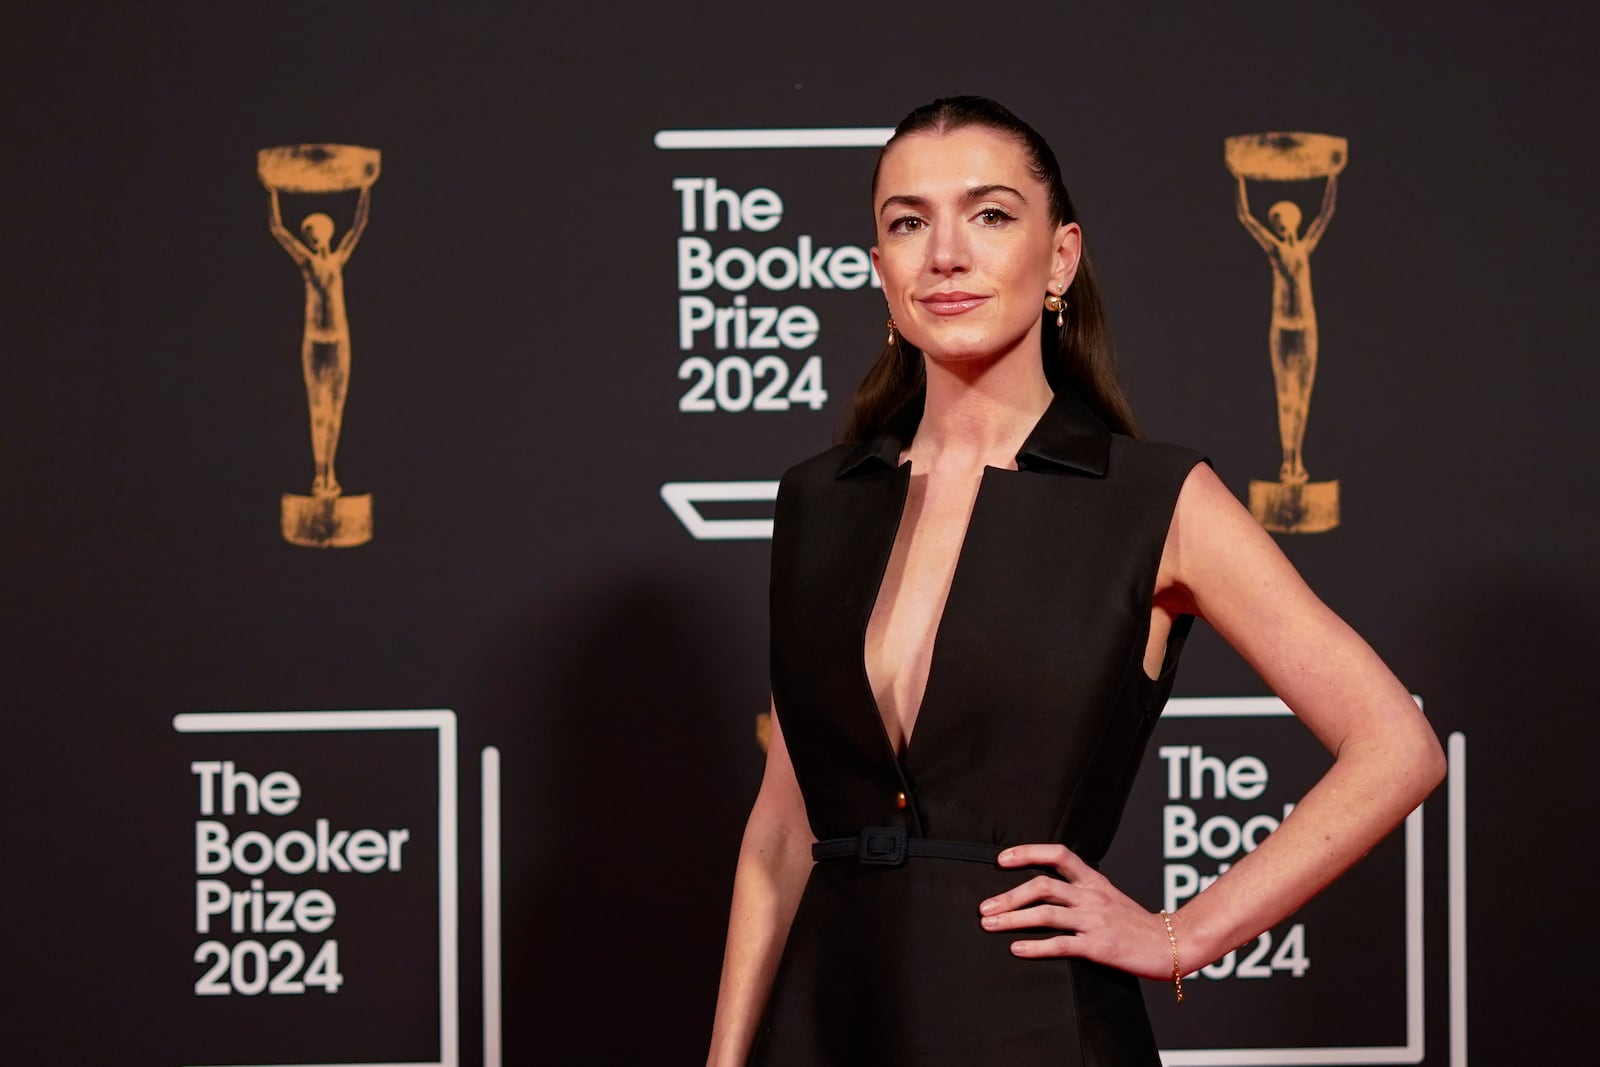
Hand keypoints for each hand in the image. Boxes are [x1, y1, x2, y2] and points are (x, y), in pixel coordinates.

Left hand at [978, 843, 1176, 980]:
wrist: (1171, 945)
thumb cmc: (1136, 925)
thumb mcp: (1109, 897)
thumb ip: (1082, 891)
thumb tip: (1046, 892)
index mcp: (1094, 881)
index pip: (1059, 855)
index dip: (1028, 852)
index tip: (1001, 860)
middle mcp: (1092, 896)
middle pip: (1043, 886)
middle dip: (1009, 895)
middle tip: (984, 907)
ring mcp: (1095, 920)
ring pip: (1046, 914)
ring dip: (1013, 919)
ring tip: (990, 925)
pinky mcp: (1099, 946)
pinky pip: (1061, 944)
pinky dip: (1035, 947)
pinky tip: (1016, 949)